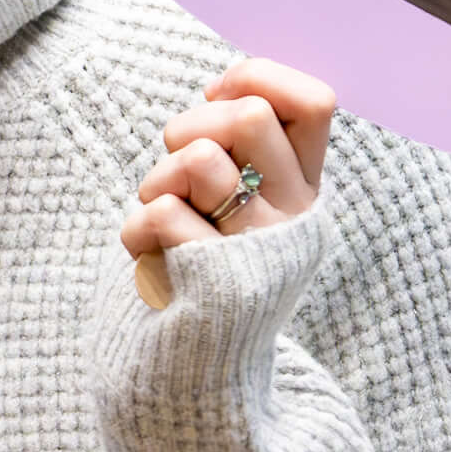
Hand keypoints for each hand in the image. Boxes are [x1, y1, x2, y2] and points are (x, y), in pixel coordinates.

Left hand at [120, 60, 336, 310]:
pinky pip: (161, 213)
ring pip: (200, 159)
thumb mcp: (232, 199)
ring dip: (159, 180)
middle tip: (179, 171)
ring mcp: (261, 252)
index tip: (216, 101)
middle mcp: (295, 219)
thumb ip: (241, 148)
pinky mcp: (220, 284)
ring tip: (163, 218)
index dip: (255, 80)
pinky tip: (151, 261)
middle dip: (191, 127)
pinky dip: (136, 233)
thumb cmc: (198, 263)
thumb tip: (225, 90)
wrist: (190, 371)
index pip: (314, 102)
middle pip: (250, 116)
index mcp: (305, 190)